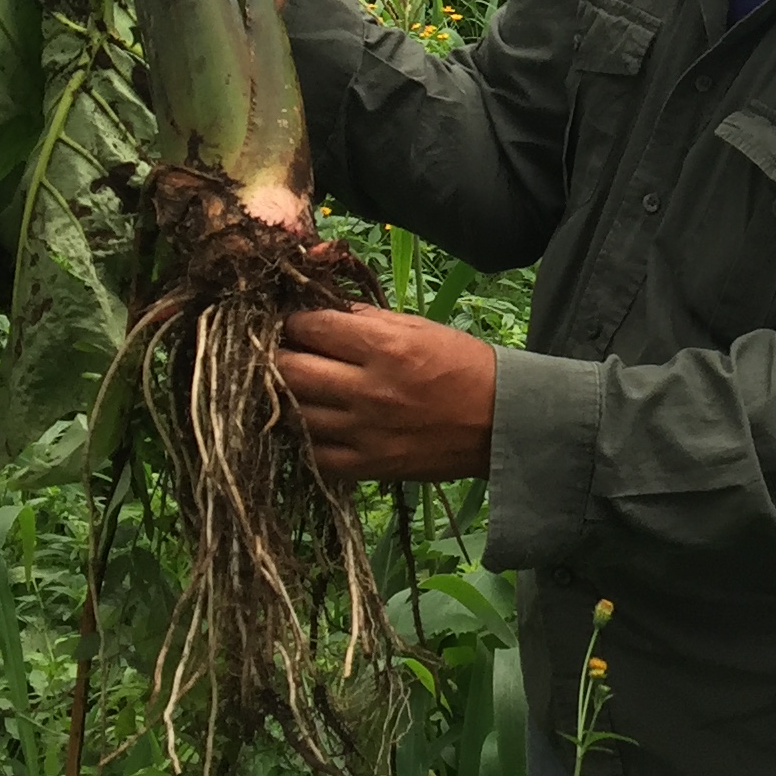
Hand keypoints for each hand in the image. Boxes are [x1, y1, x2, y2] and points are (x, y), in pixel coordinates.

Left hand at [278, 306, 495, 480]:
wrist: (500, 422)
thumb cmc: (462, 364)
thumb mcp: (419, 326)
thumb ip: (367, 318)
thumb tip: (321, 308)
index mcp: (385, 346)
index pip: (312, 325)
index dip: (293, 319)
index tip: (291, 320)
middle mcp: (368, 389)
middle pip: (289, 369)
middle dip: (275, 354)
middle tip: (277, 351)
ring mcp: (364, 432)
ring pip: (293, 413)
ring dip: (285, 396)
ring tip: (292, 387)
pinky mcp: (367, 466)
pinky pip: (313, 455)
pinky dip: (304, 437)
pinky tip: (310, 423)